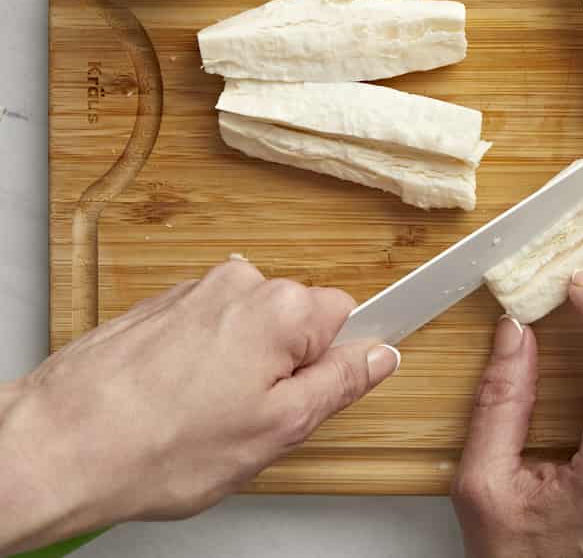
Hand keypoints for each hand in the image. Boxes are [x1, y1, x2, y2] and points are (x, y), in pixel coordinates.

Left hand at [0, 255, 399, 553]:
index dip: (331, 366)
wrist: (55, 446)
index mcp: (282, 307)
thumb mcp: (279, 429)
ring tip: (201, 419)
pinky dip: (198, 364)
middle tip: (250, 422)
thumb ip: (341, 383)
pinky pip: (206, 332)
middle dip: (282, 370)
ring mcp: (194, 292)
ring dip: (237, 369)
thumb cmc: (160, 446)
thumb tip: (380, 355)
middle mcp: (240, 283)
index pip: (345, 317)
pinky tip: (173, 405)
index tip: (313, 396)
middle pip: (294, 322)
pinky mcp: (157, 307)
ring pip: (247, 330)